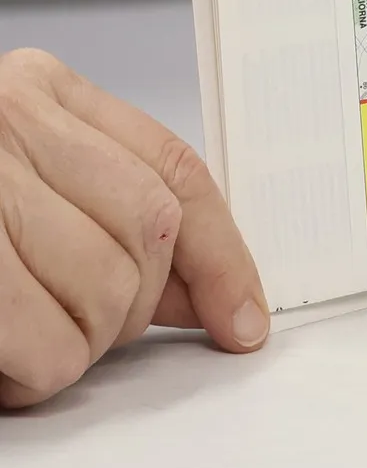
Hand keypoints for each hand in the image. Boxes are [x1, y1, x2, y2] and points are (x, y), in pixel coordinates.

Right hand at [0, 48, 268, 406]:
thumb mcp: (18, 177)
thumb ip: (104, 211)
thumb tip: (203, 291)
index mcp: (38, 91)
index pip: (174, 169)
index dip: (223, 252)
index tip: (242, 318)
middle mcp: (8, 122)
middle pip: (150, 232)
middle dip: (137, 308)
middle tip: (88, 334)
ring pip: (105, 291)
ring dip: (81, 348)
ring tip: (30, 347)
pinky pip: (44, 342)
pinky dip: (39, 376)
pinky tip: (6, 369)